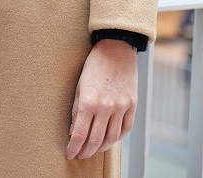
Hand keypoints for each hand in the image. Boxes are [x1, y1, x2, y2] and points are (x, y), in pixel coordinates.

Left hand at [66, 39, 137, 159]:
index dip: (74, 147)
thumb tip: (74, 131)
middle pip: (95, 140)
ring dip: (101, 147)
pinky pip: (126, 129)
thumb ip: (77, 110)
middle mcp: (106, 107)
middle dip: (86, 151)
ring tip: (94, 149)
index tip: (70, 153)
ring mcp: (121, 107)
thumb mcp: (80, 85)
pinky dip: (117, 138)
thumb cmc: (94, 65)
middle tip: (80, 155)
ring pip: (111, 138)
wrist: (116, 48)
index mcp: (89, 101)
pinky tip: (110, 139)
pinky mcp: (132, 105)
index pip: (80, 134)